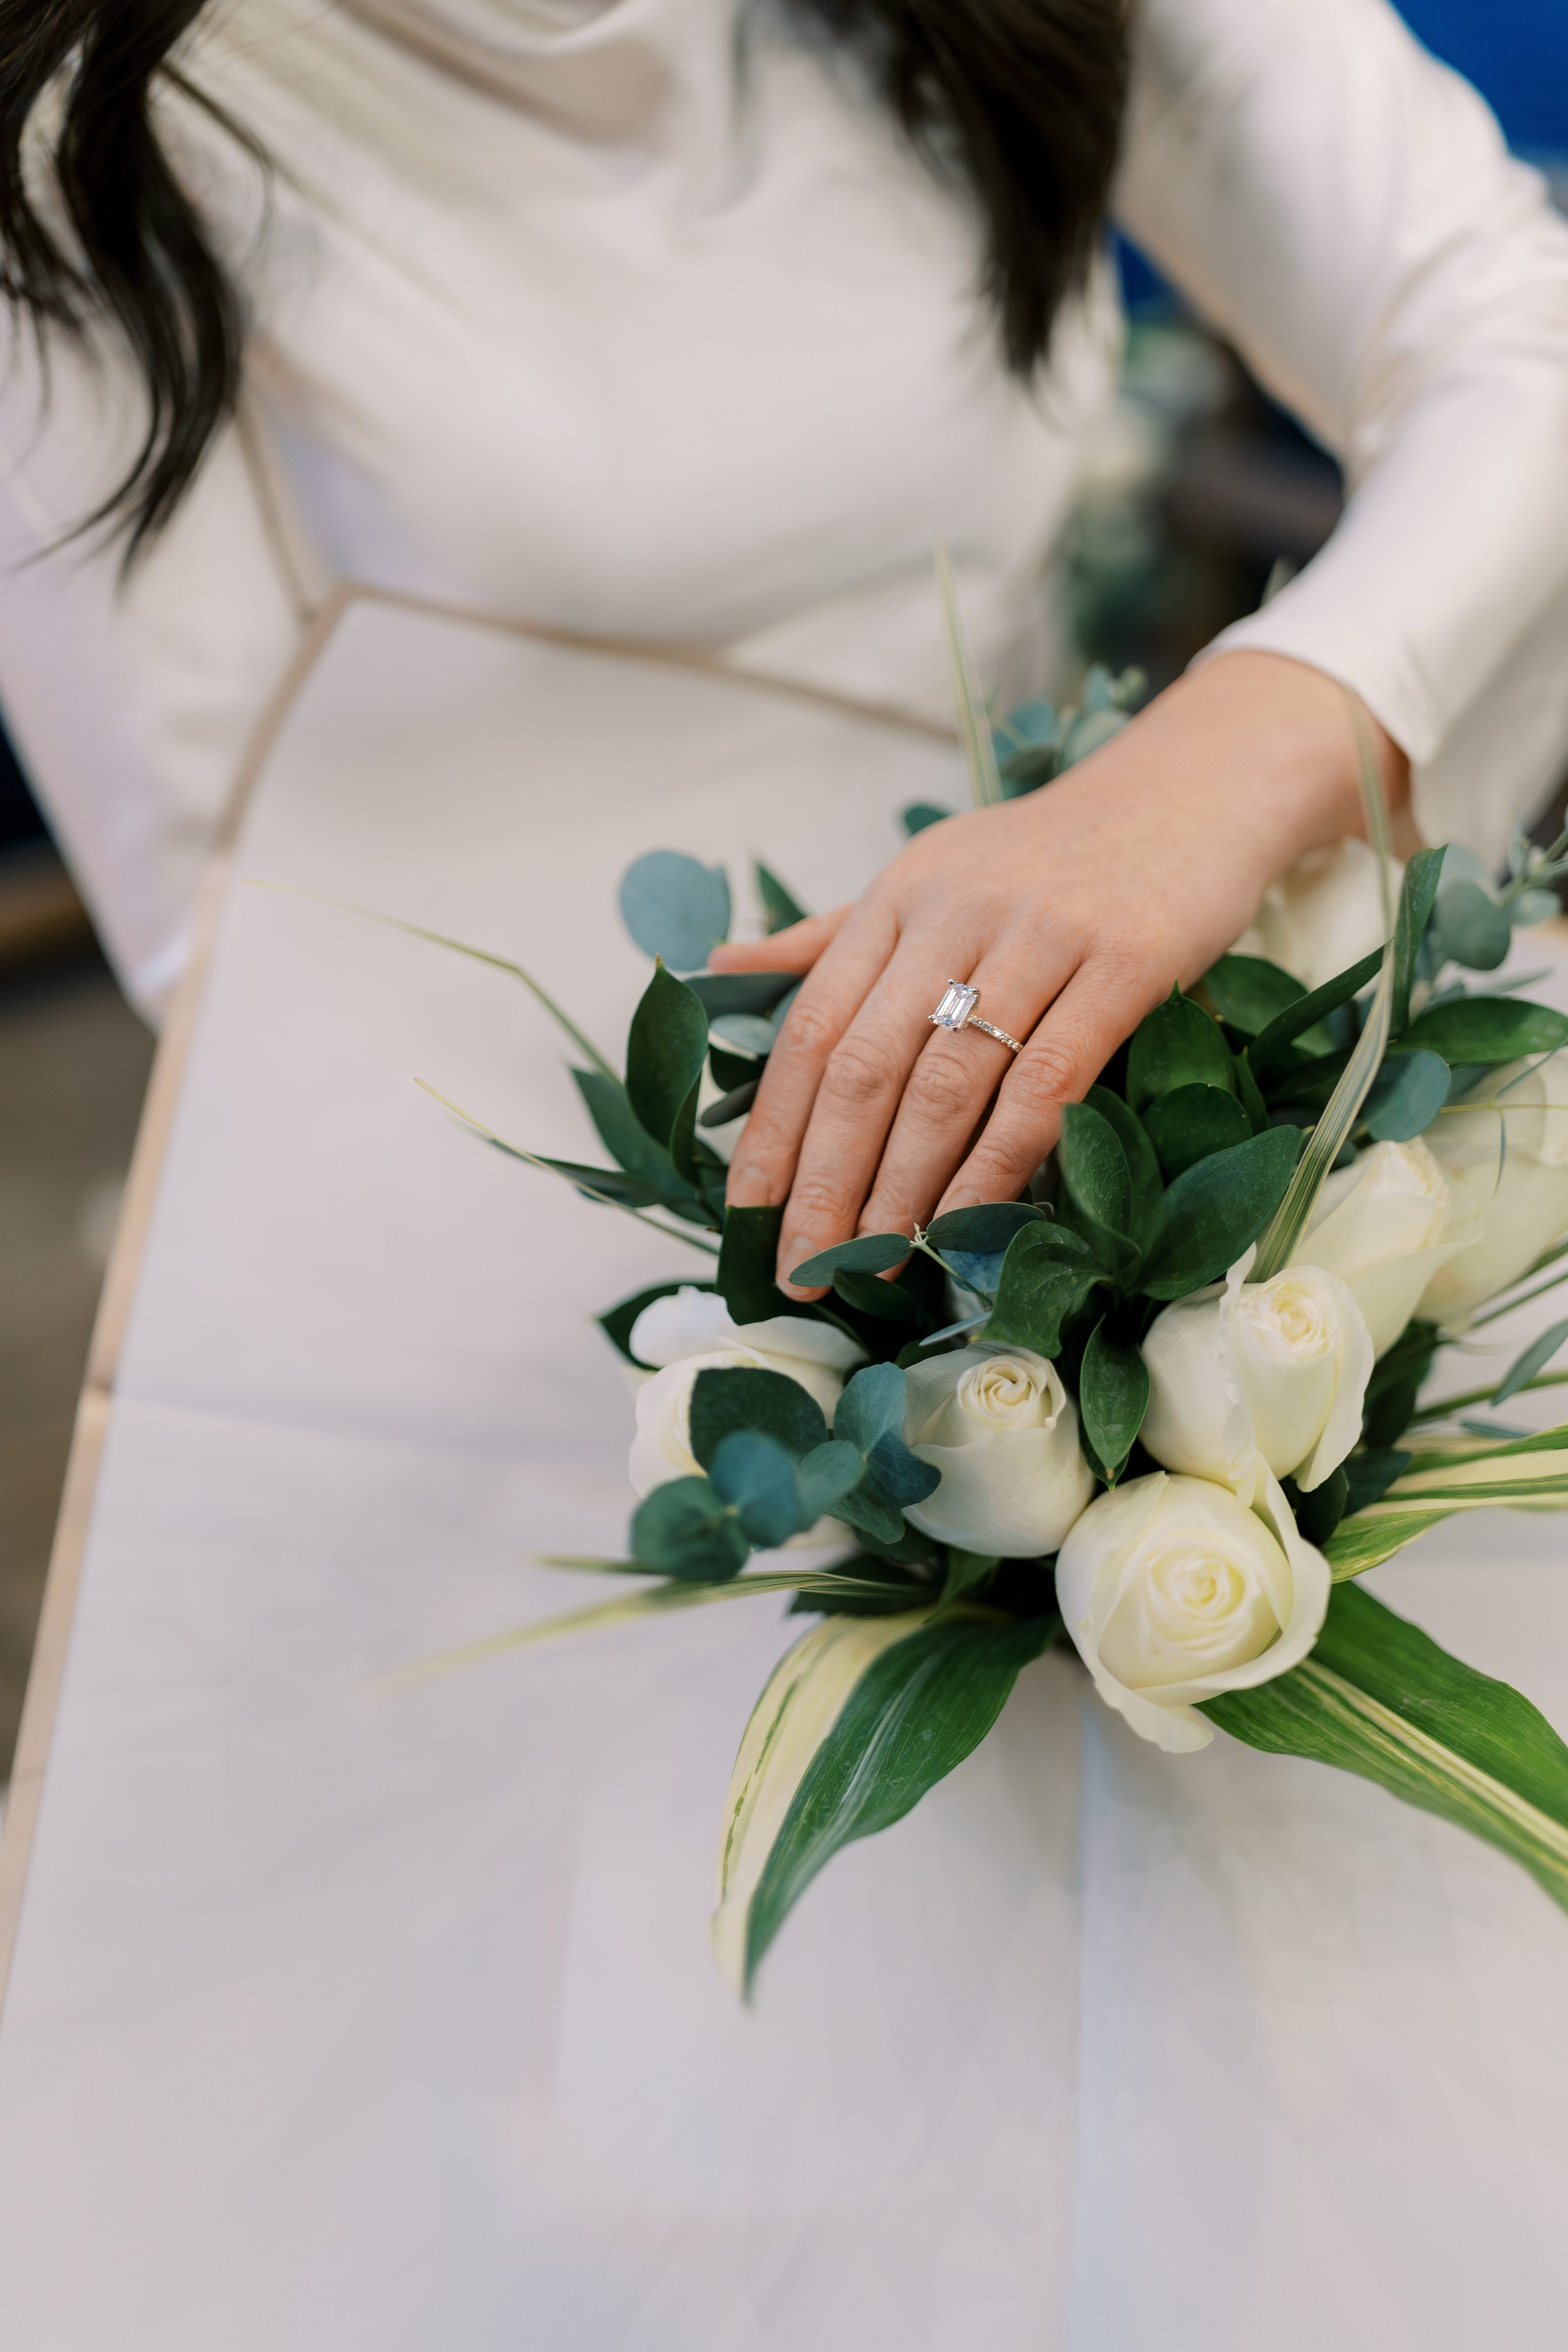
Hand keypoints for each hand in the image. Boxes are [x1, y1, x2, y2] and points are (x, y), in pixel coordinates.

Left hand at [717, 652, 1410, 1294]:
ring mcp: (1041, 934)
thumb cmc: (1052, 854)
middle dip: (826, 1180)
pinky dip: (999, 1162)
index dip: (774, 1128)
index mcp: (896, 898)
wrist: (1194, 788)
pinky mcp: (1125, 960)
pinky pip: (1047, 1081)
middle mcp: (954, 911)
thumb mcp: (929, 873)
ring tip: (876, 1266)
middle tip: (805, 1268)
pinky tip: (968, 1223)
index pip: (810, 1027)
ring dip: (903, 1187)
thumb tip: (719, 969)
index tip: (748, 1214)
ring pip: (948, 1083)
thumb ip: (831, 935)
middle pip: (865, 1067)